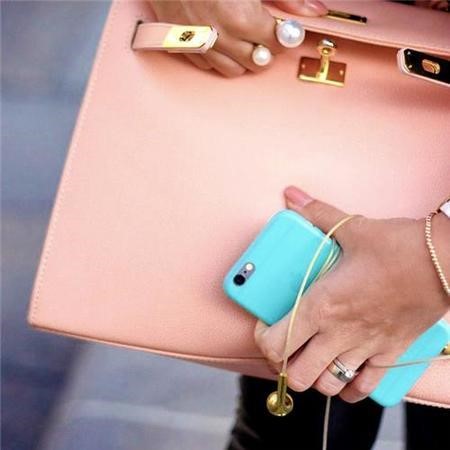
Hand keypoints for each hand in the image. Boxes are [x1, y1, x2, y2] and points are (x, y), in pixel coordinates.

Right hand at [148, 0, 326, 76]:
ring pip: (233, 70)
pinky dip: (219, 58)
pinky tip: (222, 42)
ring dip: (245, 59)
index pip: (278, 44)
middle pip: (258, 62)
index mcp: (242, 18)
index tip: (284, 27)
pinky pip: (207, 65)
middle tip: (267, 32)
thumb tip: (314, 12)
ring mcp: (199, 44)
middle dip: (267, 49)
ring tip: (246, 40)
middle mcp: (221, 37)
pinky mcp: (181, 44)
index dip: (286, 35)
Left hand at [255, 186, 448, 402]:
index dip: (262, 341)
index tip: (265, 327)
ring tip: (313, 357)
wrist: (445, 262)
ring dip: (315, 376)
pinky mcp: (389, 355)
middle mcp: (339, 334)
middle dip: (284, 366)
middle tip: (286, 347)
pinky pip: (365, 388)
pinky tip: (345, 372)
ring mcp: (365, 348)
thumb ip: (315, 213)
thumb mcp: (350, 227)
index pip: (276, 344)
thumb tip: (291, 194)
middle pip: (298, 375)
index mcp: (322, 306)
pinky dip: (350, 387)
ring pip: (328, 386)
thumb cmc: (396, 246)